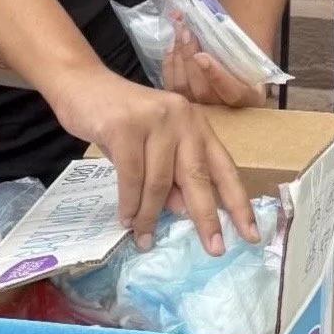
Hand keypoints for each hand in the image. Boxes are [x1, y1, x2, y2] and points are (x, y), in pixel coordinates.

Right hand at [51, 65, 257, 255]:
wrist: (81, 84)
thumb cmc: (120, 120)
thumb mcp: (151, 148)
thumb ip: (170, 174)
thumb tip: (183, 211)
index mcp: (196, 125)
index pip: (224, 168)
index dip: (239, 203)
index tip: (251, 234)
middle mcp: (182, 119)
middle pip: (198, 176)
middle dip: (207, 217)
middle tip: (214, 249)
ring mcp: (155, 119)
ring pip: (160, 181)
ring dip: (150, 215)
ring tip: (143, 238)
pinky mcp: (125, 126)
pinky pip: (131, 176)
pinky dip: (129, 203)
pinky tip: (126, 218)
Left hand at [162, 16, 267, 108]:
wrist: (240, 74)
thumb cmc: (248, 61)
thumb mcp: (252, 56)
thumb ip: (237, 46)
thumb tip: (210, 21)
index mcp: (248, 98)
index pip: (231, 92)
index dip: (215, 75)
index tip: (201, 56)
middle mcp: (225, 108)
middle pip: (201, 90)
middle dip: (189, 58)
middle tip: (186, 32)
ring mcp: (202, 109)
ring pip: (183, 88)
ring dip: (178, 57)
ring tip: (179, 32)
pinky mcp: (185, 102)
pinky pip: (171, 86)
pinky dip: (169, 64)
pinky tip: (171, 45)